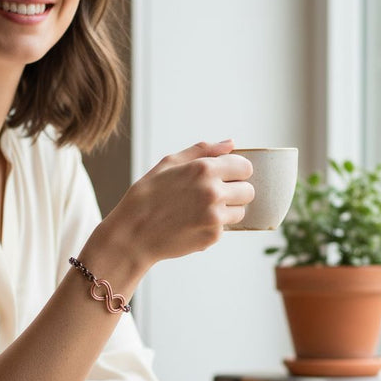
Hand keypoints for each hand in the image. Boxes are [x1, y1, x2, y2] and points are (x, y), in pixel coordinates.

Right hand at [105, 139, 253, 266]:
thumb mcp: (168, 164)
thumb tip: (231, 144)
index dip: (236, 171)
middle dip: (235, 192)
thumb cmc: (146, 196)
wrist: (132, 234)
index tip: (227, 177)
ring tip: (201, 211)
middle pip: (248, 191)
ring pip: (240, 212)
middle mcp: (213, 192)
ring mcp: (214, 216)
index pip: (245, 167)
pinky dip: (212, 227)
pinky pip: (224, 229)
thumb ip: (203, 150)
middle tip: (214, 196)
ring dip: (227, 211)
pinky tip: (191, 224)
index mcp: (204, 169)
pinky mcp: (212, 237)